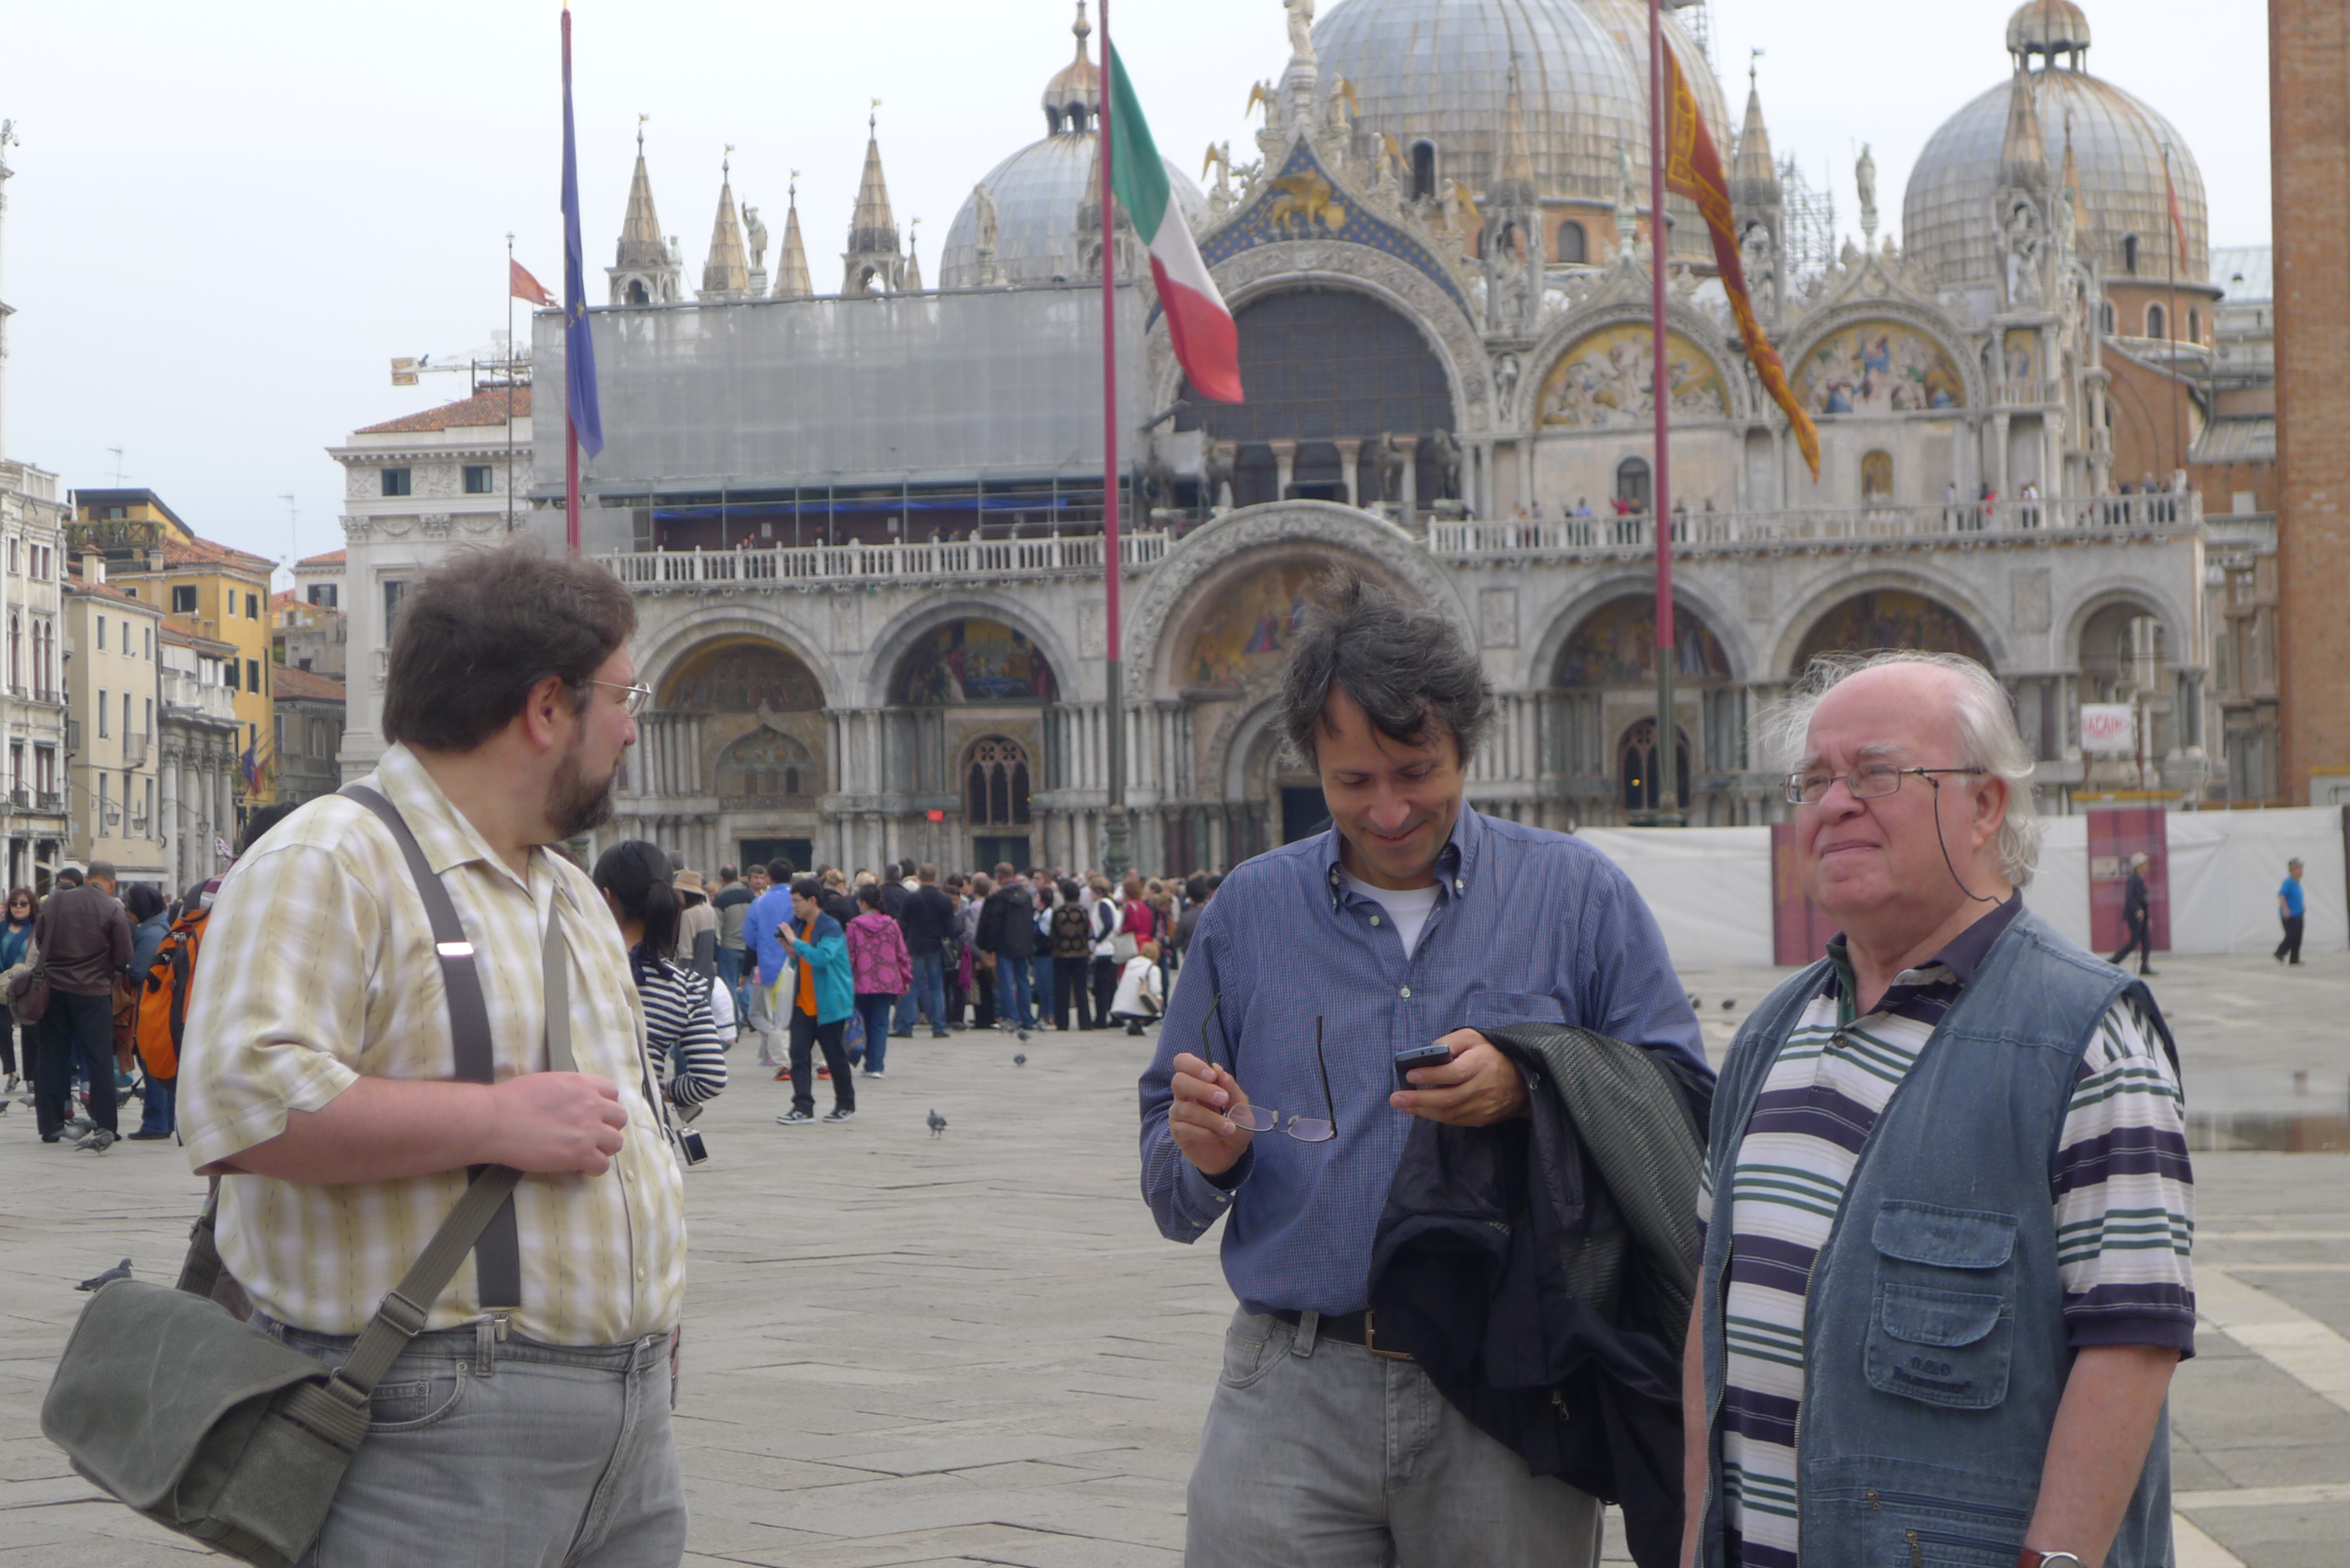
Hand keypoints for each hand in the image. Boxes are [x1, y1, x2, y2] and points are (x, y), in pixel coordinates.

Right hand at [483, 1072, 627, 1174]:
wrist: (495, 1119)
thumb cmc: (511, 1099)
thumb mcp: (547, 1082)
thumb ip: (568, 1091)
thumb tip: (569, 1102)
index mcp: (583, 1084)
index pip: (612, 1093)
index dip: (605, 1106)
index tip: (594, 1115)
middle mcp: (592, 1105)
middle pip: (619, 1118)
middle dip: (608, 1127)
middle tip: (591, 1135)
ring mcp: (588, 1130)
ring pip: (616, 1142)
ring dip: (604, 1148)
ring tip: (587, 1152)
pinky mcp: (579, 1154)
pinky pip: (603, 1165)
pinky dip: (594, 1168)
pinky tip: (581, 1167)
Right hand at [1166, 1051, 1254, 1176]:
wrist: (1232, 1153)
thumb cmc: (1235, 1124)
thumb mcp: (1241, 1106)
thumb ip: (1231, 1088)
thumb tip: (1217, 1068)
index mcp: (1198, 1081)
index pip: (1182, 1062)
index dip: (1193, 1065)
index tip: (1211, 1075)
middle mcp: (1184, 1095)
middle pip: (1178, 1081)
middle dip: (1201, 1089)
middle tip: (1222, 1099)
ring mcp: (1179, 1114)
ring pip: (1186, 1109)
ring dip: (1212, 1118)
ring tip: (1229, 1127)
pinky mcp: (1178, 1133)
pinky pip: (1187, 1129)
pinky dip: (1206, 1133)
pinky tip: (1218, 1136)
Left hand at [1391, 1029, 1528, 1126]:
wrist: (1523, 1080)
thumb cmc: (1493, 1054)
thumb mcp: (1474, 1037)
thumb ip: (1451, 1042)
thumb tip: (1429, 1051)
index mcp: (1481, 1064)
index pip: (1454, 1072)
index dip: (1431, 1075)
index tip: (1410, 1074)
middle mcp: (1483, 1088)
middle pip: (1448, 1098)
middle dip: (1419, 1100)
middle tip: (1396, 1098)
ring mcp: (1484, 1106)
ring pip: (1449, 1113)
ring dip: (1423, 1111)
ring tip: (1403, 1105)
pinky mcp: (1483, 1118)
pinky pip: (1455, 1120)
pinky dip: (1436, 1116)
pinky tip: (1421, 1110)